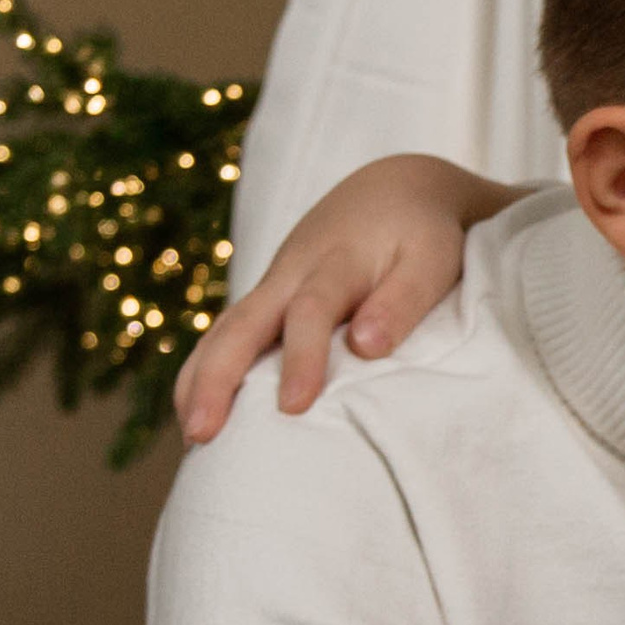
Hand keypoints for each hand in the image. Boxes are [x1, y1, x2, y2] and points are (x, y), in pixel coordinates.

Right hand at [173, 153, 526, 441]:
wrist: (393, 188)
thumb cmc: (423, 233)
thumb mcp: (432, 259)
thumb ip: (403, 300)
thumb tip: (367, 347)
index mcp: (336, 262)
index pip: (312, 311)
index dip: (301, 356)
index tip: (293, 405)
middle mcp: (292, 273)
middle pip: (244, 323)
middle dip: (220, 377)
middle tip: (204, 432)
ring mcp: (273, 286)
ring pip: (224, 330)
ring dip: (200, 379)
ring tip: (191, 436)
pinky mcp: (268, 299)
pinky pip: (227, 335)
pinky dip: (205, 370)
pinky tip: (196, 413)